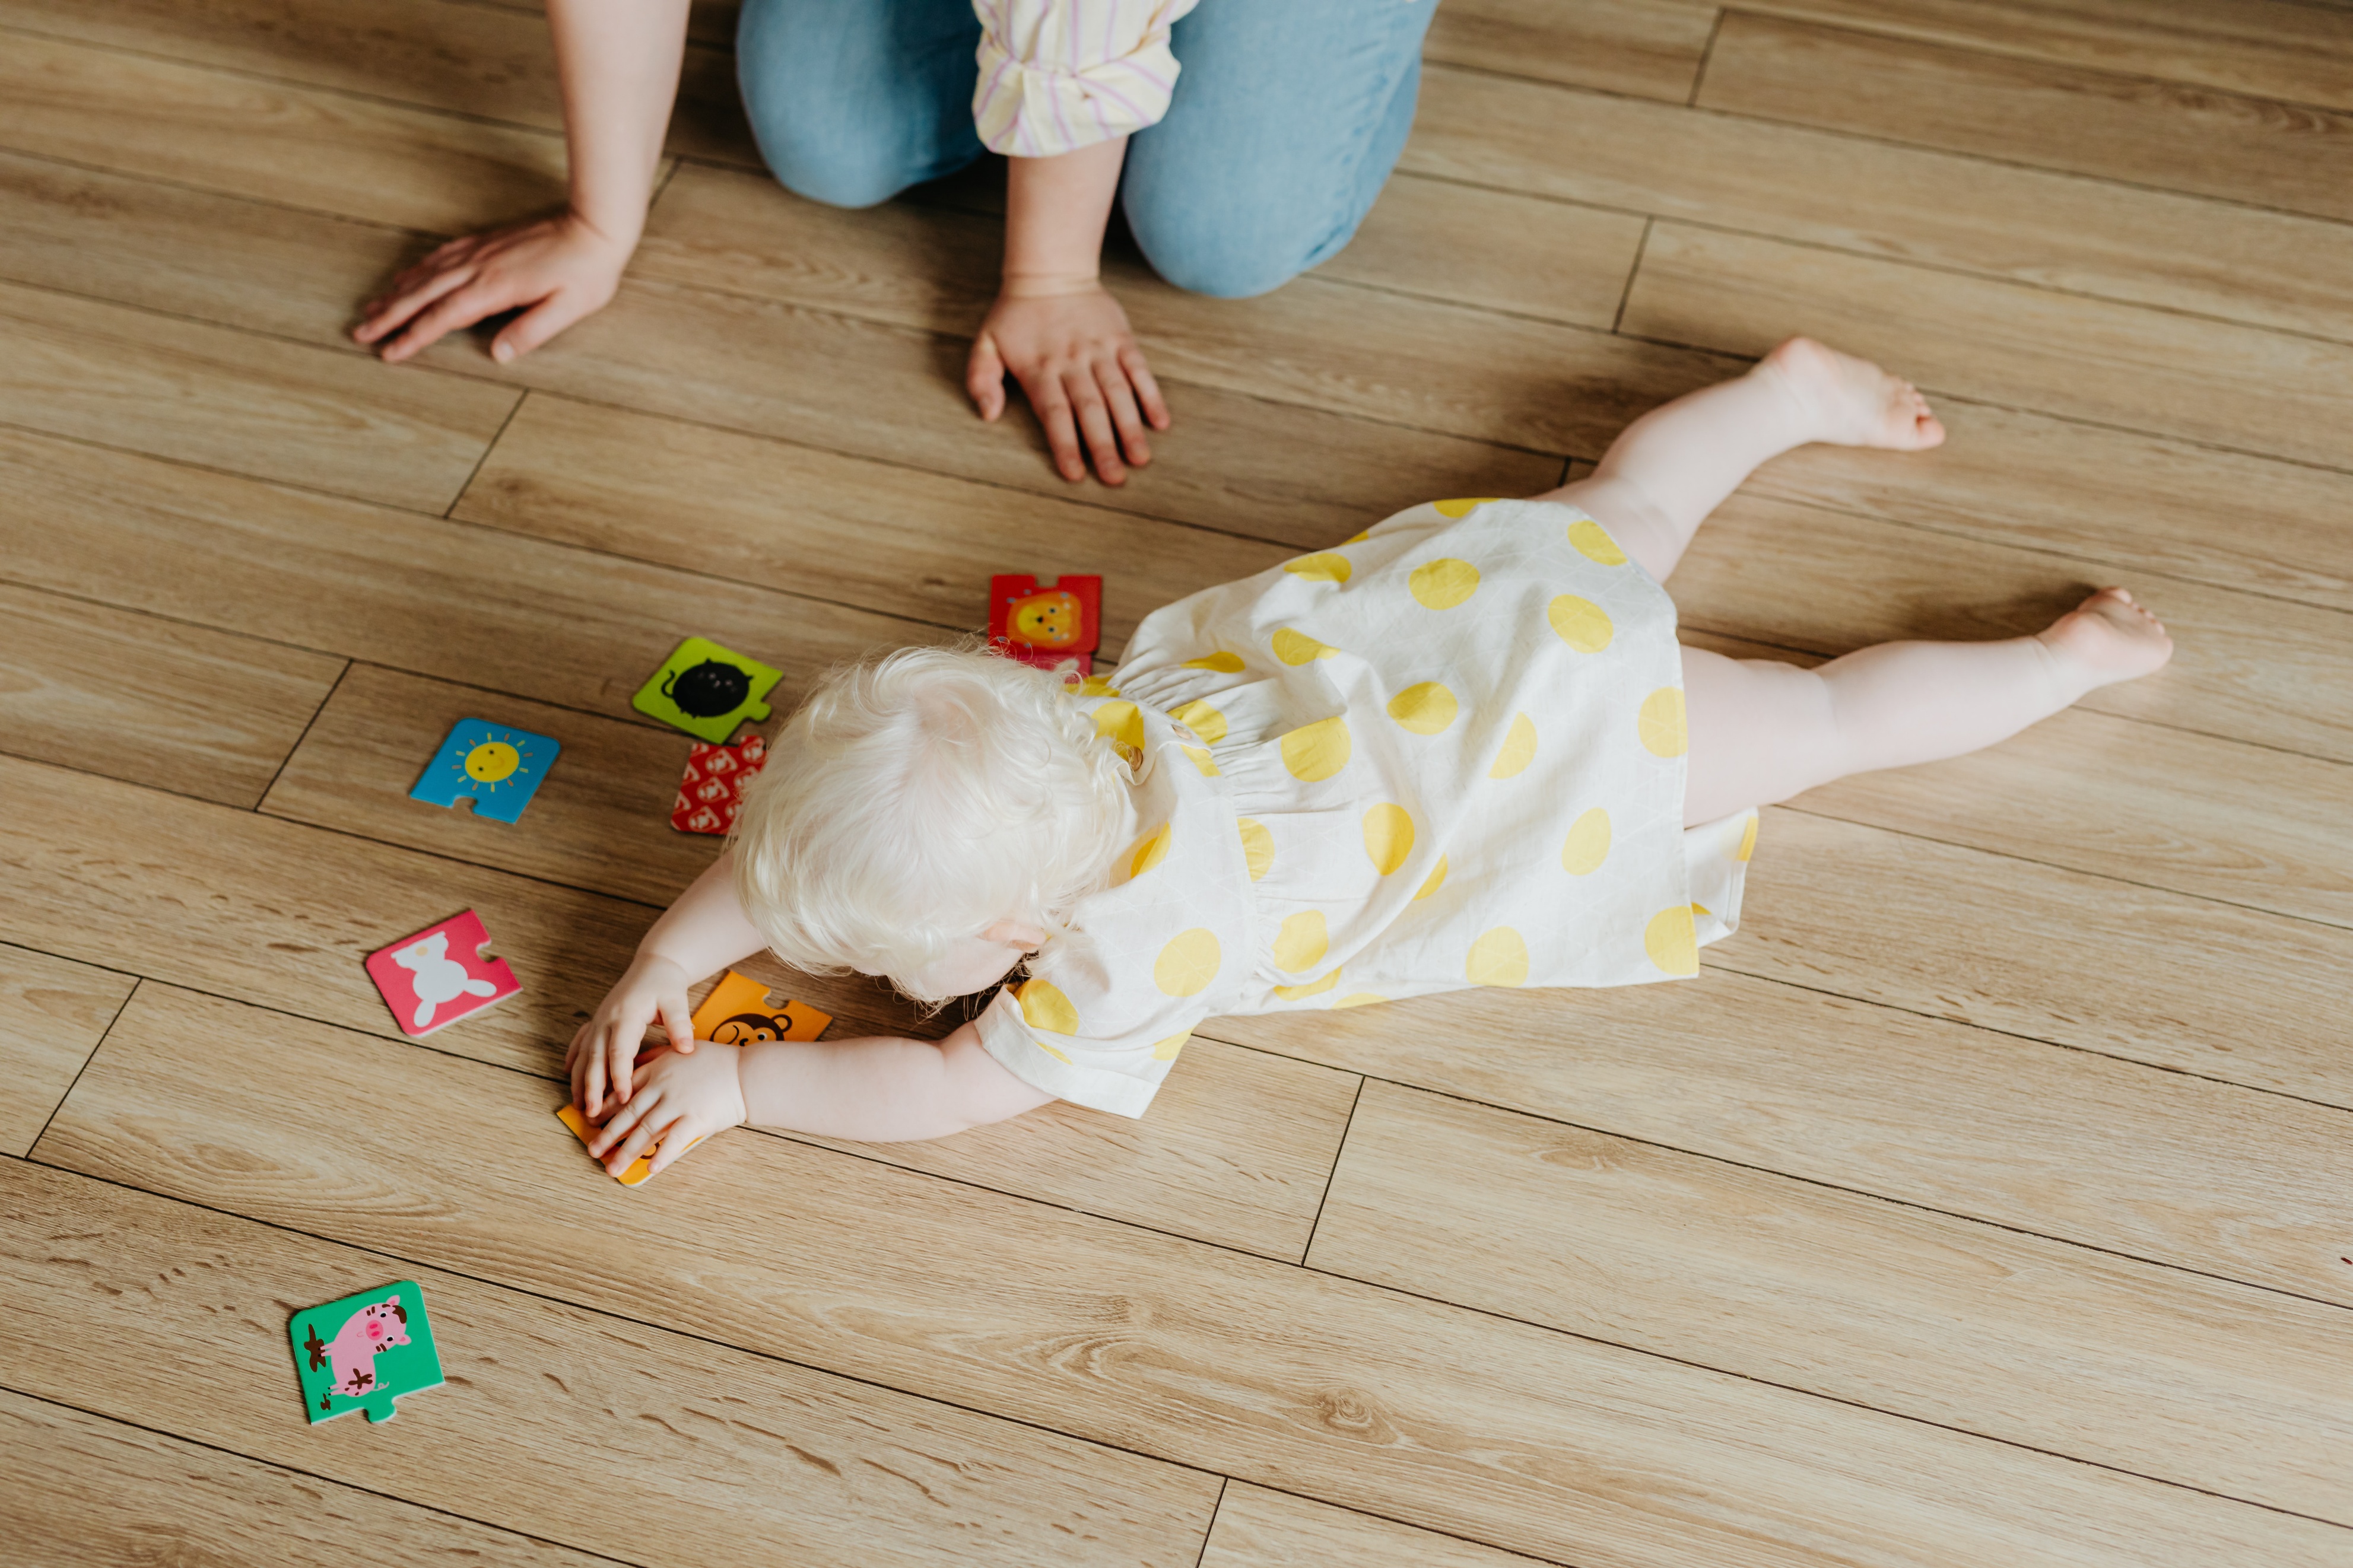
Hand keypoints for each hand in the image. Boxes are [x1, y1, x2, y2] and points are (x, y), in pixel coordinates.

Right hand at [353, 209, 632, 364]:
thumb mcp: (569, 309)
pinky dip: (418, 268)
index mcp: (494, 288)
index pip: (442, 317)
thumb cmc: (588, 272)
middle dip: (389, 316)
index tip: (388, 353)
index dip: (413, 337)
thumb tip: (499, 354)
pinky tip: (407, 276)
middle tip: (360, 333)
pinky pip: (441, 256)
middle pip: (422, 294)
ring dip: (396, 293)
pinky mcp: (485, 243)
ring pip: (426, 274)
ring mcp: (479, 252)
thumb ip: (532, 331)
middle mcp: (478, 268)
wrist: (594, 227)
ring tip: (372, 309)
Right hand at [566, 951, 693, 1117]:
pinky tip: (568, 1076)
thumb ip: (679, 1024)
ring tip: (578, 1105)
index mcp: (627, 1015)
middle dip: (592, 1087)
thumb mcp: (676, 1000)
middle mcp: (607, 1019)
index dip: (620, 1076)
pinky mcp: (597, 1021)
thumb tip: (686, 1049)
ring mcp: (599, 1020)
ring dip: (579, 1080)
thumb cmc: (666, 983)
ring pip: (583, 1054)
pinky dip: (574, 1060)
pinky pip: (580, 1043)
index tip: (624, 1098)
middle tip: (593, 1113)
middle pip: (595, 1057)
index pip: (620, 1051)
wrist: (653, 964)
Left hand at [588, 1042, 746, 1178]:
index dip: (605, 1108)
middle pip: (628, 1114)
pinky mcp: (696, 1118)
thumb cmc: (718, 1062)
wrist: (747, 1072)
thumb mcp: (683, 1050)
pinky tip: (651, 1169)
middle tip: (593, 1150)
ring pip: (645, 1130)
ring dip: (627, 1151)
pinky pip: (674, 1141)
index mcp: (657, 1069)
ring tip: (612, 1168)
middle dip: (608, 1134)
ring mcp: (678, 1103)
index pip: (624, 1090)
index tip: (591, 1120)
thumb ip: (658, 1057)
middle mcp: (663, 1087)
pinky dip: (661, 1155)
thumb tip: (638, 1063)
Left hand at [967, 281, 1169, 484]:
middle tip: (1114, 479)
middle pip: (1090, 409)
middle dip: (1102, 446)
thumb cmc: (1016, 314)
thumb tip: (988, 414)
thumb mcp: (985, 341)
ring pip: (1118, 393)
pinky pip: (1139, 370)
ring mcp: (1100, 351)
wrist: (1051, 269)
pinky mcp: (1121, 340)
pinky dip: (1151, 395)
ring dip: (1130, 427)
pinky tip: (1160, 422)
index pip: (1055, 413)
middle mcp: (1072, 362)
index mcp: (1040, 368)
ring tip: (1140, 459)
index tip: (1076, 474)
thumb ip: (981, 378)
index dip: (1065, 445)